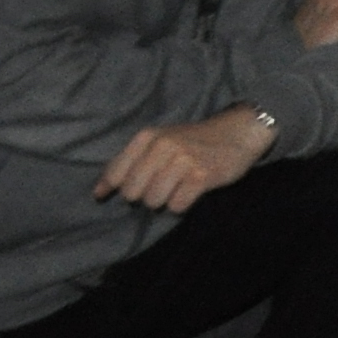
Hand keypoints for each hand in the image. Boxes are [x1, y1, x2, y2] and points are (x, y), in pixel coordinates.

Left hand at [95, 106, 269, 212]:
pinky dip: (182, 205)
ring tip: (178, 188)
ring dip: (164, 201)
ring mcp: (183, 161)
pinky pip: (177, 205)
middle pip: (133, 192)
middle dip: (143, 196)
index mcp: (148, 137)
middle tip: (160, 187)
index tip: (105, 196)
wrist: (239, 131)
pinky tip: (191, 192)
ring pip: (154, 201)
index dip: (111, 189)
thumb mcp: (161, 140)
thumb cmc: (195, 140)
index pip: (115, 173)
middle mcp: (163, 146)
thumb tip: (98, 193)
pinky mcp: (202, 176)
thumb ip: (131, 162)